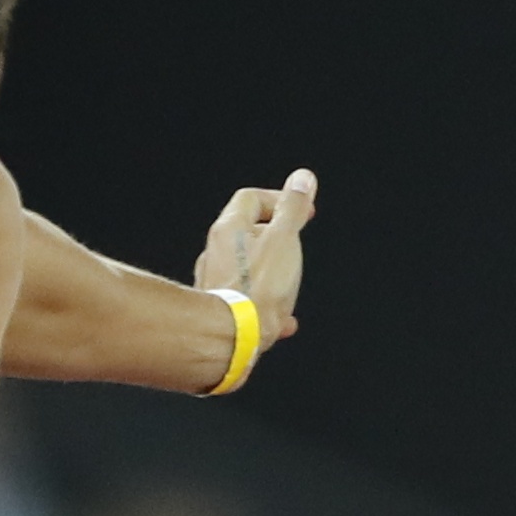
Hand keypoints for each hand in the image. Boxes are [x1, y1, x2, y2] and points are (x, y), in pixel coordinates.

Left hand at [195, 169, 316, 359]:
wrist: (233, 337)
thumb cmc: (259, 287)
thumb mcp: (284, 239)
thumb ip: (293, 208)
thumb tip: (302, 179)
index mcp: (228, 229)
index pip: (250, 198)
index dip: (280, 199)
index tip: (302, 210)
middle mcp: (214, 252)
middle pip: (246, 233)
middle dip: (276, 238)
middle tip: (296, 245)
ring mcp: (213, 281)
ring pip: (246, 268)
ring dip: (271, 271)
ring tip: (290, 282)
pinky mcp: (219, 309)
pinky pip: (245, 300)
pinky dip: (266, 304)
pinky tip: (282, 319)